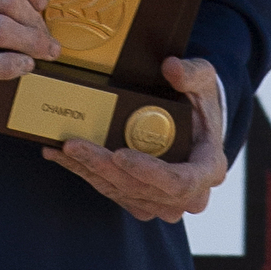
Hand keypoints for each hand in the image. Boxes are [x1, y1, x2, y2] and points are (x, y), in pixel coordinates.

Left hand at [45, 56, 226, 220]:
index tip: (119, 154)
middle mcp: (189, 194)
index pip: (180, 181)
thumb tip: (171, 68)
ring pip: (121, 192)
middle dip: (103, 168)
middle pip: (141, 189)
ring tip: (60, 148)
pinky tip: (61, 155)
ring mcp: (163, 201)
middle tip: (74, 145)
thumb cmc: (199, 101)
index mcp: (209, 168)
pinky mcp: (140, 200)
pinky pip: (110, 191)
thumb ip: (192, 72)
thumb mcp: (203, 79)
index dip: (149, 173)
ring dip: (88, 171)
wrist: (193, 121)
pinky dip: (84, 173)